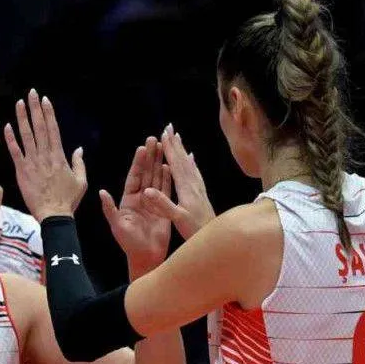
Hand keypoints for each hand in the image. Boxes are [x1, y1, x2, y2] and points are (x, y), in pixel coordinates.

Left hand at [5, 89, 86, 220]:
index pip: (52, 129)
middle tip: (31, 93)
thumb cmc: (68, 201)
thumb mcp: (81, 181)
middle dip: (35, 108)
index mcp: (59, 156)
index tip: (44, 100)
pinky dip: (11, 139)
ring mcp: (33, 163)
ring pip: (27, 136)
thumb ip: (79, 163)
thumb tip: (79, 149)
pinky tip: (7, 126)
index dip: (48, 113)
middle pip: (39, 127)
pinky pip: (16, 152)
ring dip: (22, 118)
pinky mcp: (22, 172)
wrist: (54, 215)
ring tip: (18, 103)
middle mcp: (46, 156)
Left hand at [99, 136, 171, 277]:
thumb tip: (102, 191)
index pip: (134, 177)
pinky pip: (167, 190)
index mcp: (127, 200)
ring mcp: (153, 201)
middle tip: (154, 139)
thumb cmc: (128, 243)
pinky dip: (168, 178)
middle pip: (146, 173)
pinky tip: (170, 166)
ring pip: (157, 178)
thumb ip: (109, 208)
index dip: (138, 162)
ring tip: (163, 147)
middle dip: (150, 156)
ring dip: (159, 162)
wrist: (146, 256)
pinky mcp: (164, 207)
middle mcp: (140, 198)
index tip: (142, 148)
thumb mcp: (117, 225)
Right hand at [139, 125, 214, 239]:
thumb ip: (163, 204)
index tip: (162, 134)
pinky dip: (191, 162)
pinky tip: (191, 158)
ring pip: (189, 163)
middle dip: (174, 143)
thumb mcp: (177, 218)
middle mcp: (193, 184)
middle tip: (169, 127)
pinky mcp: (201, 193)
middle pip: (182, 158)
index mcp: (185, 188)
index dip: (168, 148)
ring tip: (178, 137)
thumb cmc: (195, 229)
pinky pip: (195, 172)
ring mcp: (199, 188)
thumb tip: (147, 190)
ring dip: (182, 149)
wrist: (217, 236)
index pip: (175, 163)